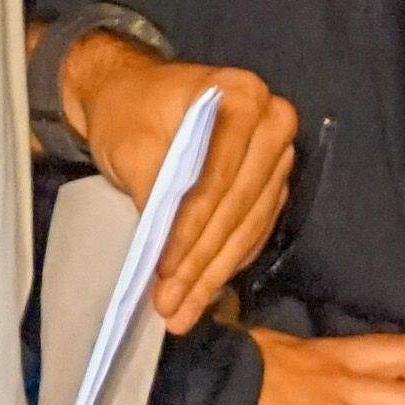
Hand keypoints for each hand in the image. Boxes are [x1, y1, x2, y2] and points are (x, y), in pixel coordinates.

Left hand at [62, 35, 298, 331]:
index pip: (220, 175)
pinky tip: (202, 292)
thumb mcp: (131, 143)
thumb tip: (164, 246)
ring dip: (214, 272)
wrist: (131, 92)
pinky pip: (254, 229)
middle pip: (239, 205)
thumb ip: (153, 188)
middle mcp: (272, 121)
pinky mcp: (271, 180)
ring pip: (249, 225)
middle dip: (202, 261)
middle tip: (169, 305)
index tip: (163, 268)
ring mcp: (276, 153)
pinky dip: (227, 263)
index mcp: (242, 96)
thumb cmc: (129, 110)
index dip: (191, 227)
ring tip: (180, 312)